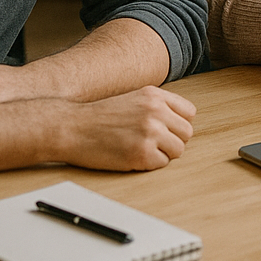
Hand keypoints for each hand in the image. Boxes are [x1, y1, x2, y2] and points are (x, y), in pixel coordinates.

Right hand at [57, 86, 197, 171]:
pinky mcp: (141, 154)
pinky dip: (150, 165)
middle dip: (172, 141)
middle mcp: (156, 112)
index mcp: (155, 96)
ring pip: (178, 150)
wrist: (71, 128)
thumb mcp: (133, 98)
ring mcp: (150, 133)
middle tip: (152, 143)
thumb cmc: (99, 116)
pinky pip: (162, 164)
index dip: (178, 124)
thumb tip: (180, 121)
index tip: (165, 130)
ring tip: (141, 150)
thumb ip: (158, 105)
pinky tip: (132, 157)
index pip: (189, 113)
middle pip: (186, 133)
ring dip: (163, 154)